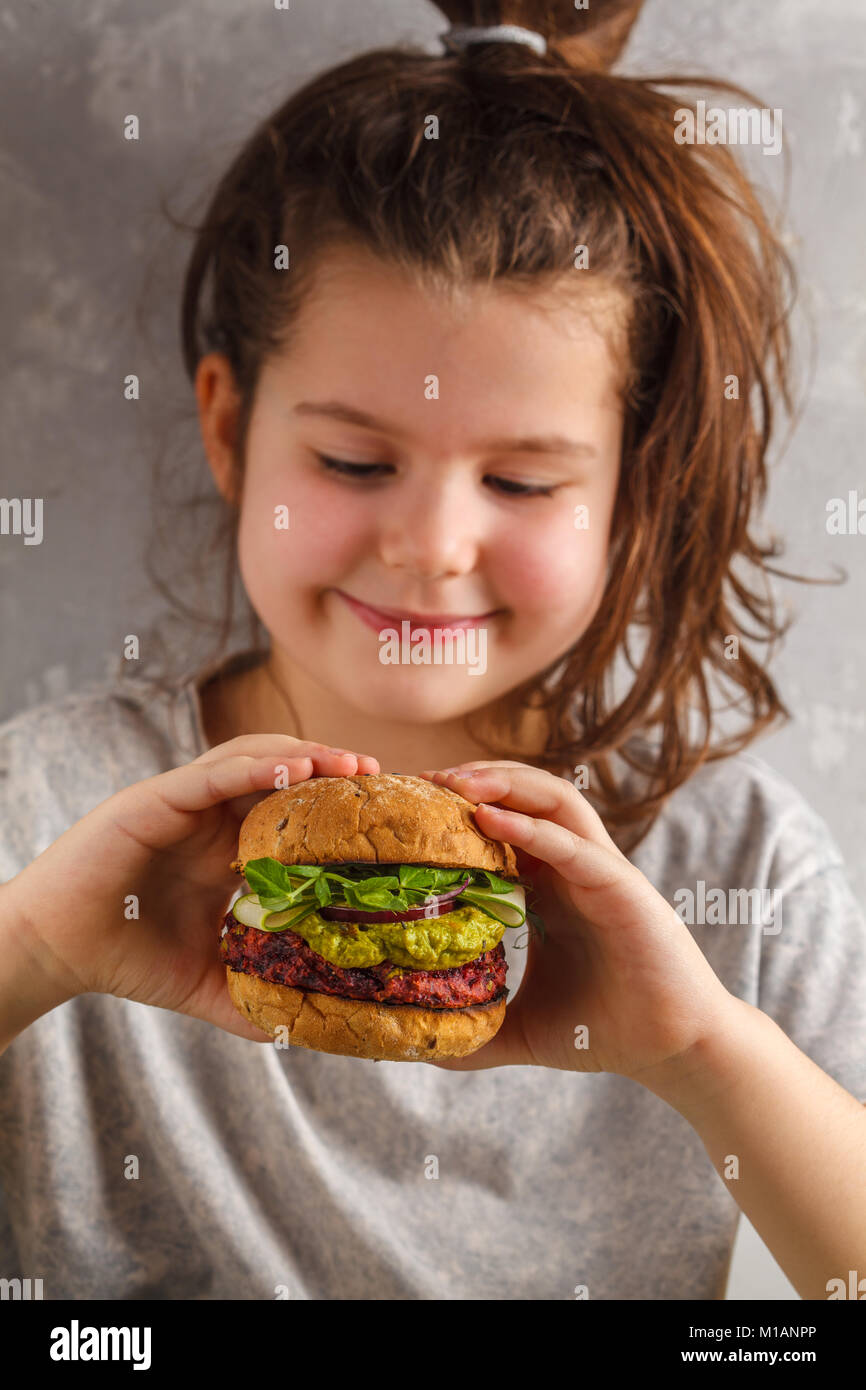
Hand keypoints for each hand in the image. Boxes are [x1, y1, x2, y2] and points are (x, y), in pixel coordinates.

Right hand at [5, 736, 379, 1040]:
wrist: (56, 951)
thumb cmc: (125, 956)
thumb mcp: (203, 981)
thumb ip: (248, 999)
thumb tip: (299, 1031)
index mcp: (223, 844)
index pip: (288, 807)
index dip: (333, 802)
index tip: (381, 812)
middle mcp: (207, 814)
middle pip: (279, 770)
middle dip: (330, 766)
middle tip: (377, 775)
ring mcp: (181, 801)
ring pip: (251, 759)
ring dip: (303, 754)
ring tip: (347, 765)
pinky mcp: (153, 800)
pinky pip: (211, 774)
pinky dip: (254, 767)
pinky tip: (293, 769)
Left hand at [417, 761, 736, 1088]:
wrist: (673, 1049)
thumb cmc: (606, 1029)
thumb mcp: (523, 1029)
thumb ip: (477, 1031)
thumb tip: (422, 1048)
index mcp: (550, 885)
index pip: (504, 821)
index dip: (458, 806)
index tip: (409, 806)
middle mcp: (574, 867)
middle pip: (527, 794)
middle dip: (476, 777)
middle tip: (423, 779)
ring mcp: (601, 871)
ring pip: (556, 800)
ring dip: (505, 782)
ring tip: (455, 782)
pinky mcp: (622, 888)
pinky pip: (572, 845)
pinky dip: (530, 827)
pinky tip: (489, 818)